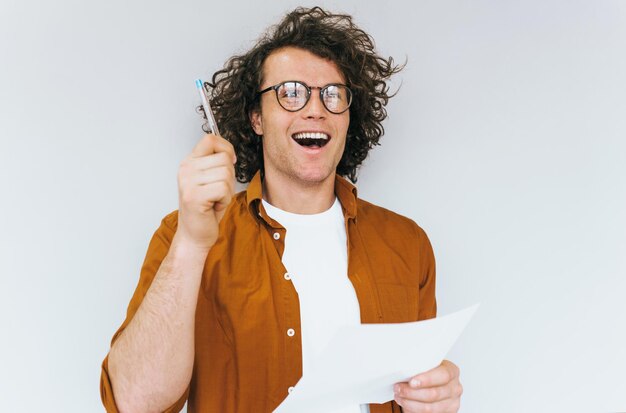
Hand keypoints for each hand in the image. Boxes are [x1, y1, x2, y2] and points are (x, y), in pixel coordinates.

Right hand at [175, 133, 235, 250]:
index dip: (226, 148)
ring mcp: (188, 182)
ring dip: (227, 190)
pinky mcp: (193, 196)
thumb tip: (230, 152)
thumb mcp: (211, 180)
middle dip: (230, 177)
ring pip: (226, 173)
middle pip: (224, 158)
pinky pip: (223, 188)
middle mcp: (186, 169)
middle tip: (218, 192)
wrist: (195, 235)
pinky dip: (225, 200)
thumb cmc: (206, 210)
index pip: (210, 139)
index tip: (230, 162)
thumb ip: (217, 163)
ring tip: (215, 200)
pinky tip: (214, 206)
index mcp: (189, 162)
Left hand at [393, 360, 462, 412]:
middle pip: (434, 393)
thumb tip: (404, 369)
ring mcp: (453, 402)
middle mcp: (455, 387)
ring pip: (430, 407)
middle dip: (412, 392)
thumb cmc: (428, 374)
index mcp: (452, 371)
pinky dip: (414, 409)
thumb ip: (421, 367)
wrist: (432, 385)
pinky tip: (406, 402)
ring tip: (399, 396)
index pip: (443, 375)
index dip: (427, 379)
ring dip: (410, 402)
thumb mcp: (427, 366)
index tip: (412, 382)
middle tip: (398, 388)